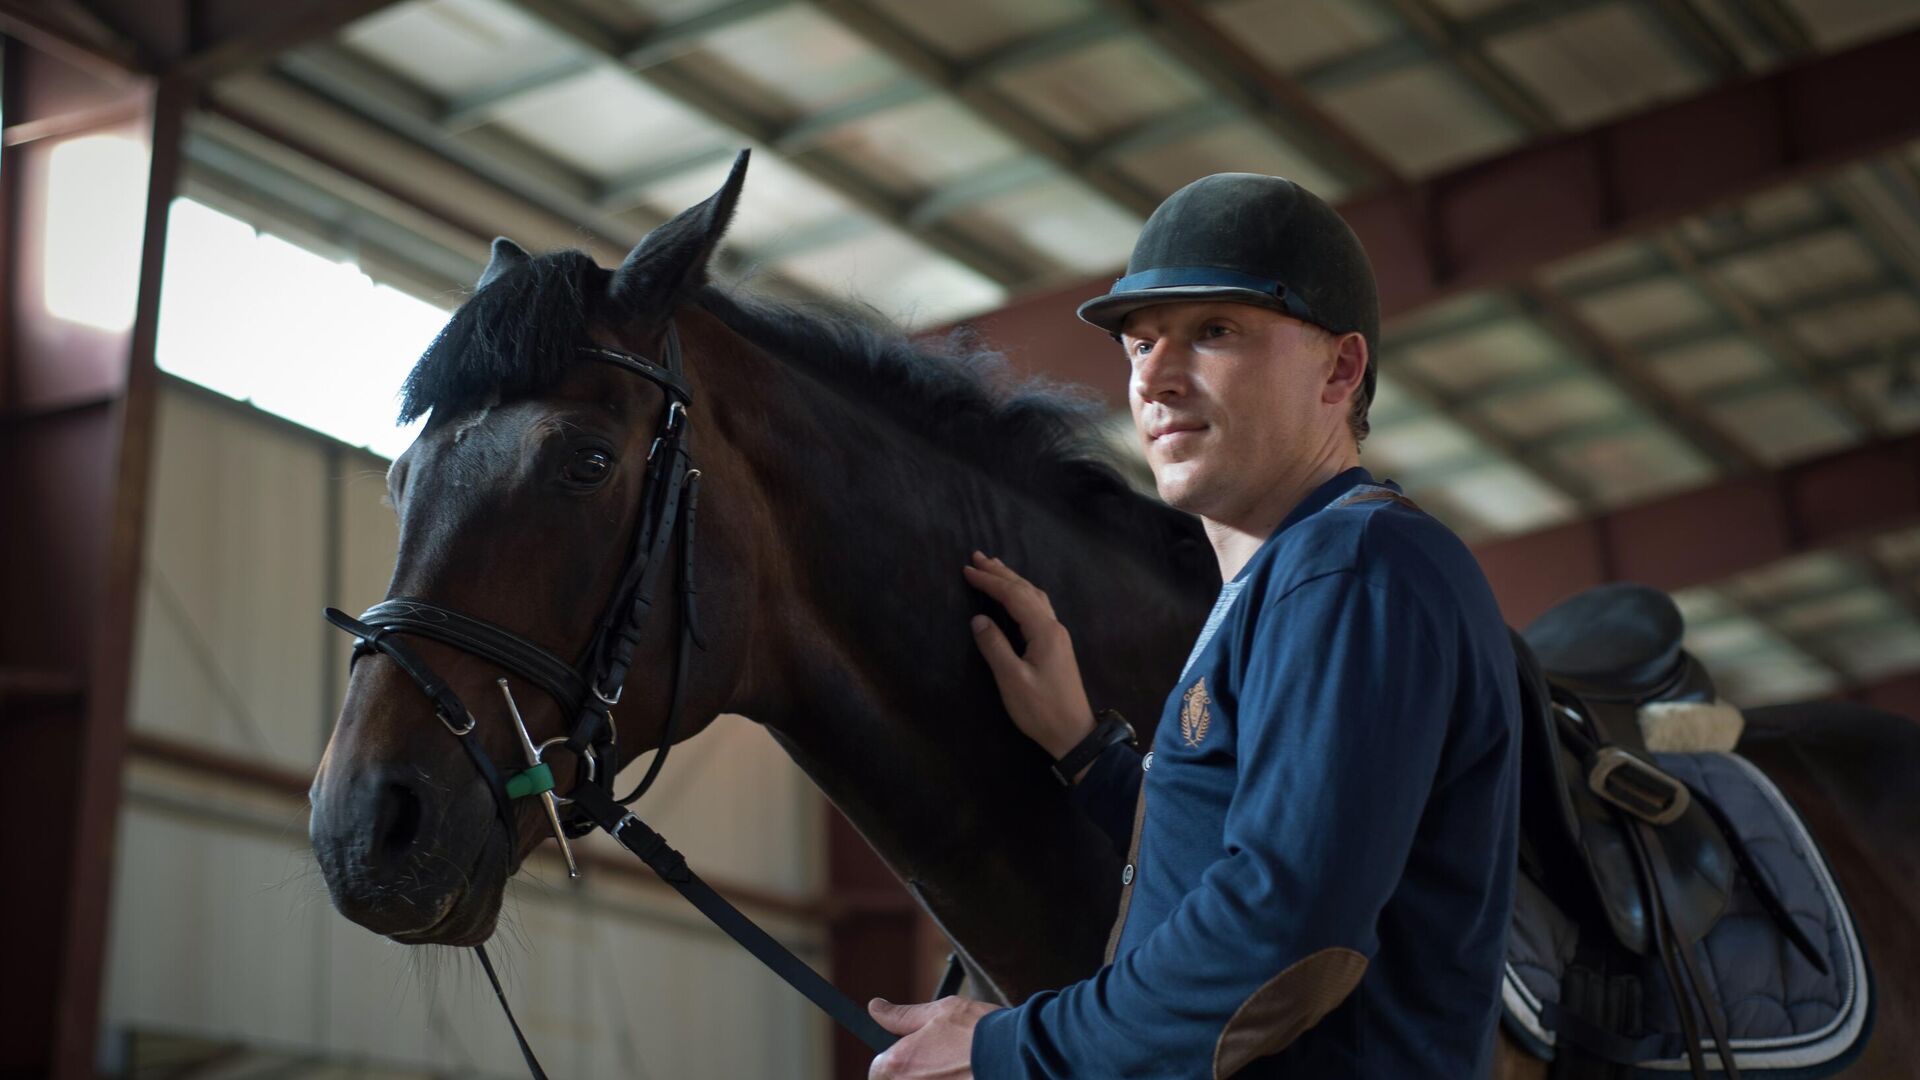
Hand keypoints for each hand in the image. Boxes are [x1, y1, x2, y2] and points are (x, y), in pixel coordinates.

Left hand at [868, 996, 999, 1078]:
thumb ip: (901, 1015)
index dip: (894, 1061)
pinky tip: (966, 1076)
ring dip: (935, 1078)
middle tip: (941, 1060)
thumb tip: (875, 1008)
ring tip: (958, 1067)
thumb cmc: (976, 1030)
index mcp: (898, 1064)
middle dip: (916, 1073)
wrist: (1015, 1054)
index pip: (877, 1070)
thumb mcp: (938, 1012)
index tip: (912, 1055)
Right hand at [963, 552, 1095, 762]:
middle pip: (1026, 590)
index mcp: (1044, 631)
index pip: (1013, 596)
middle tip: (977, 557)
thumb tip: (978, 619)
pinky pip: (1038, 608)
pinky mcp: (1057, 646)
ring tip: (995, 568)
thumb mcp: (1012, 680)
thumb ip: (994, 646)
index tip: (967, 570)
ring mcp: (1058, 636)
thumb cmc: (1041, 709)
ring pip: (1035, 597)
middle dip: (1001, 573)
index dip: (990, 582)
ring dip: (1013, 581)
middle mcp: (1054, 627)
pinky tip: (1016, 597)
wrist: (1074, 734)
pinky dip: (1022, 595)